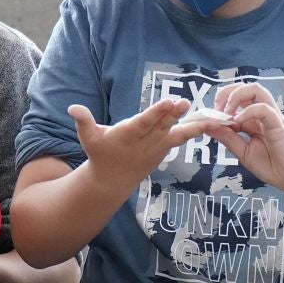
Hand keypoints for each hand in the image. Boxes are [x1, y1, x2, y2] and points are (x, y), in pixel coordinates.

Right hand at [69, 99, 212, 184]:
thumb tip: (72, 107)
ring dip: (193, 126)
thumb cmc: (99, 153)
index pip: (144, 122)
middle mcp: (144, 142)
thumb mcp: (88, 138)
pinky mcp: (164, 150)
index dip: (157, 113)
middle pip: (162, 126)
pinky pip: (182, 138)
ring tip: (211, 119)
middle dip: (174, 115)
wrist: (112, 180)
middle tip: (186, 102)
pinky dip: (195, 130)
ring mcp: (157, 148)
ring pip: (177, 134)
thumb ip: (83, 121)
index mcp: (127, 135)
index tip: (168, 103)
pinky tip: (211, 120)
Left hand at [208, 81, 283, 190]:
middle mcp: (262, 115)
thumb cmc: (275, 166)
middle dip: (225, 93)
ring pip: (256, 90)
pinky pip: (264, 109)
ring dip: (236, 96)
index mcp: (253, 121)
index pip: (235, 100)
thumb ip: (228, 138)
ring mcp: (271, 118)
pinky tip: (237, 121)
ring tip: (226, 112)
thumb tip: (208, 125)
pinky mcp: (279, 125)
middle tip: (215, 110)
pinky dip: (248, 111)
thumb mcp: (244, 153)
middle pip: (245, 88)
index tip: (207, 118)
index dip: (218, 105)